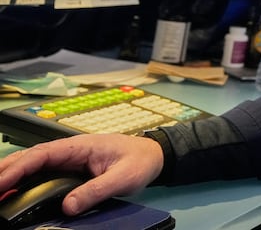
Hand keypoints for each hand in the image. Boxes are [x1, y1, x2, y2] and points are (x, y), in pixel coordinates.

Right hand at [0, 133, 163, 214]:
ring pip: (33, 164)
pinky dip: (24, 181)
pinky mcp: (71, 167)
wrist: (153, 155)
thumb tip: (69, 206)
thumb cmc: (139, 161)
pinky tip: (13, 192)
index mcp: (79, 146)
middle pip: (30, 157)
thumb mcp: (122, 177)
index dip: (17, 168)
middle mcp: (70, 150)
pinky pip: (42, 172)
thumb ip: (96, 190)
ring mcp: (69, 158)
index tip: (0, 183)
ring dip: (12, 175)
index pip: (41, 154)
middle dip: (6, 171)